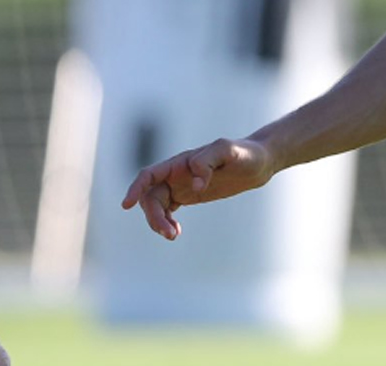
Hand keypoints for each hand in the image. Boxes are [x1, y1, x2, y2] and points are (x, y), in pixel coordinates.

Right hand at [119, 137, 275, 240]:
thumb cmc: (244, 153)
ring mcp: (182, 185)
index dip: (136, 188)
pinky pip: (168, 210)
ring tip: (174, 235)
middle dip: (153, 216)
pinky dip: (166, 222)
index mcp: (180, 162)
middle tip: (170, 234)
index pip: (149, 175)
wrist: (259, 163)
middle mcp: (177, 173)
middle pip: (151, 196)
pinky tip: (176, 232)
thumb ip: (208, 161)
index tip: (127, 205)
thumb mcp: (229, 151)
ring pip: (157, 206)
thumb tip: (195, 185)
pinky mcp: (190, 195)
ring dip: (159, 222)